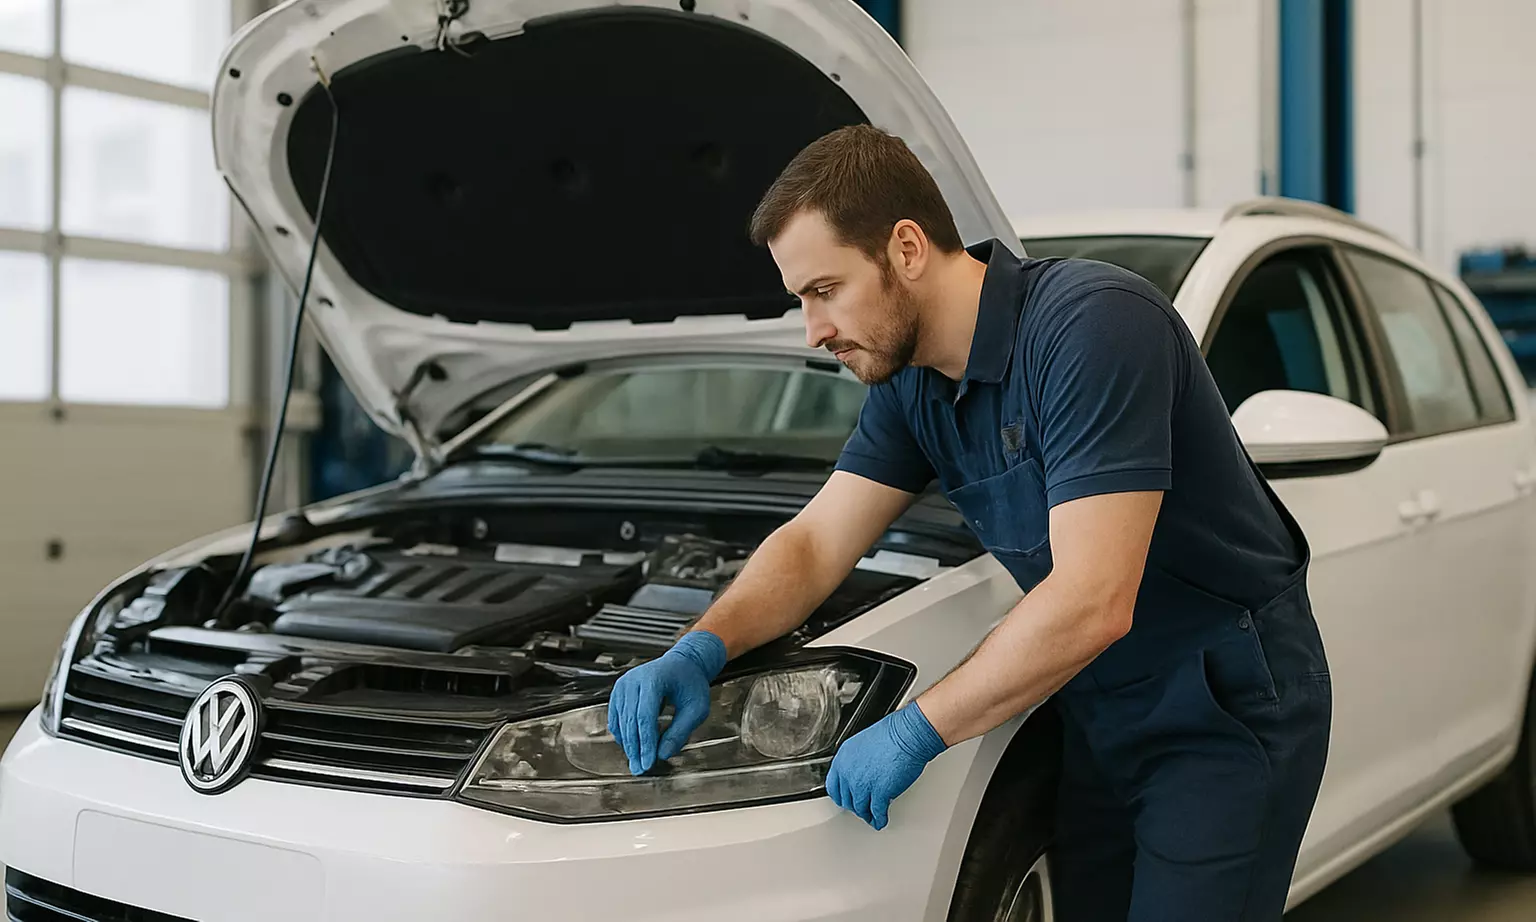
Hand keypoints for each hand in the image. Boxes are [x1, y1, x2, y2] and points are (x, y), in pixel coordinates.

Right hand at [608, 631, 727, 774]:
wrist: (682, 663)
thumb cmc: (691, 683)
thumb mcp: (696, 708)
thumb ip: (680, 731)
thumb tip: (663, 754)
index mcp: (653, 679)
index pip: (645, 717)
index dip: (646, 743)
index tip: (648, 763)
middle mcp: (633, 680)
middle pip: (630, 721)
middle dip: (635, 748)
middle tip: (640, 769)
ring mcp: (623, 684)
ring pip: (621, 721)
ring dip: (628, 744)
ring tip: (637, 762)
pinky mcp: (619, 691)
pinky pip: (616, 717)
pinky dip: (622, 734)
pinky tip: (631, 746)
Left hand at [825, 700, 947, 829]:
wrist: (907, 735)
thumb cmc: (891, 734)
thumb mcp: (862, 744)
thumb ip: (856, 762)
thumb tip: (860, 772)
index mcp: (842, 759)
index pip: (833, 786)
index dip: (842, 795)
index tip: (847, 799)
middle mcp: (848, 773)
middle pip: (846, 800)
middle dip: (855, 806)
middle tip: (861, 807)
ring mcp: (862, 785)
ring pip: (860, 809)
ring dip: (867, 814)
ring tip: (872, 816)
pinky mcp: (879, 794)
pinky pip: (877, 812)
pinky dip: (879, 819)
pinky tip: (881, 820)